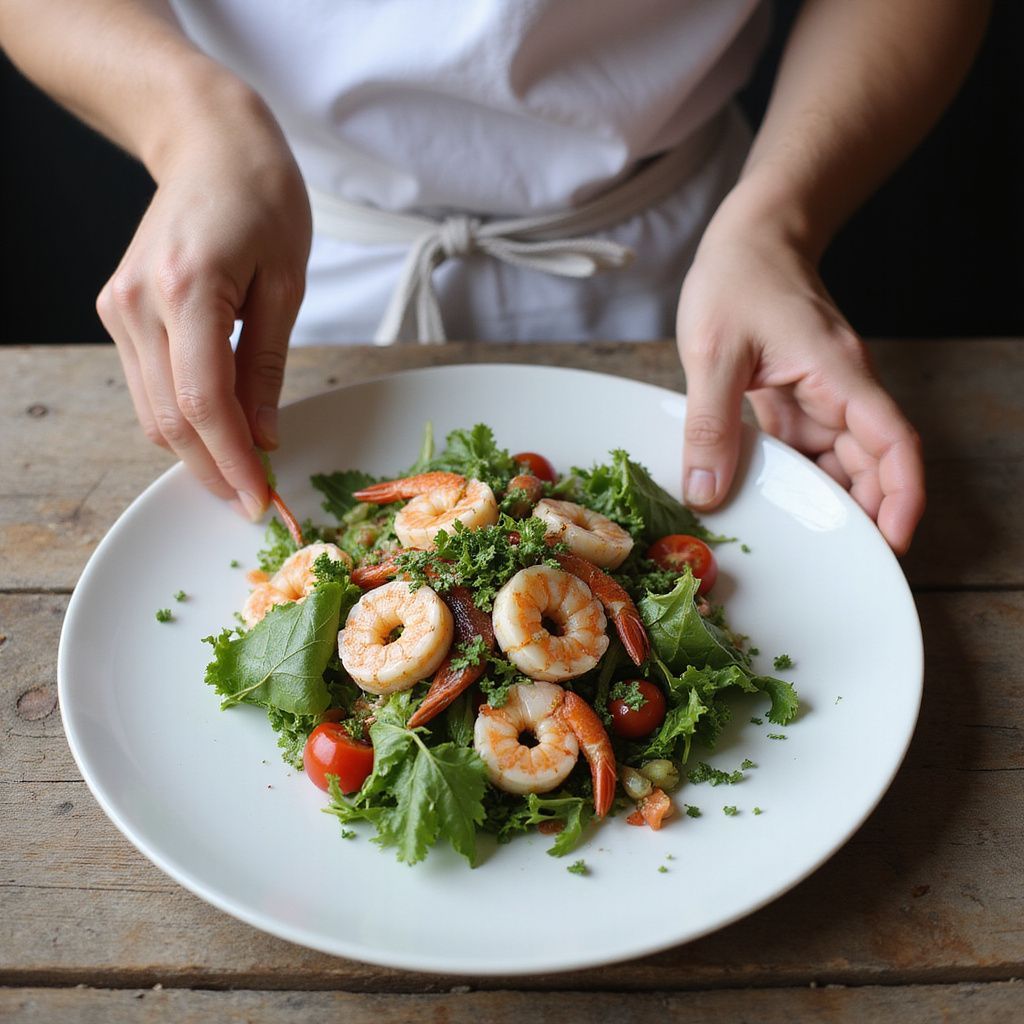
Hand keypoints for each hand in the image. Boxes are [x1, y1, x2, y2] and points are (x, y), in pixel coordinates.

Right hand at [96, 77, 310, 518]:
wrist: (206, 142)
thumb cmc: (261, 196)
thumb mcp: (287, 282)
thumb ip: (269, 365)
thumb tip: (263, 435)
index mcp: (188, 291)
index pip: (203, 404)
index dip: (232, 462)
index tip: (259, 500)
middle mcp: (139, 304)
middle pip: (170, 419)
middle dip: (213, 470)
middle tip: (253, 501)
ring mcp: (119, 309)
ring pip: (151, 411)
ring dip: (195, 452)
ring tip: (242, 474)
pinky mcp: (118, 312)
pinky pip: (147, 386)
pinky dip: (181, 419)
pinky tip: (217, 432)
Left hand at [676, 209, 924, 554]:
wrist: (750, 236)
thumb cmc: (738, 277)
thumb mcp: (714, 352)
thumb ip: (710, 425)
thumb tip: (706, 493)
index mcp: (838, 373)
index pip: (892, 440)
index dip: (902, 493)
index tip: (895, 539)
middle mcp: (840, 389)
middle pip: (871, 460)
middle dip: (864, 511)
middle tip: (838, 561)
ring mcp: (821, 394)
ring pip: (838, 458)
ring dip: (826, 497)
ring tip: (802, 541)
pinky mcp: (797, 396)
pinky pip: (805, 446)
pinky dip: (794, 475)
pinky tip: (770, 500)